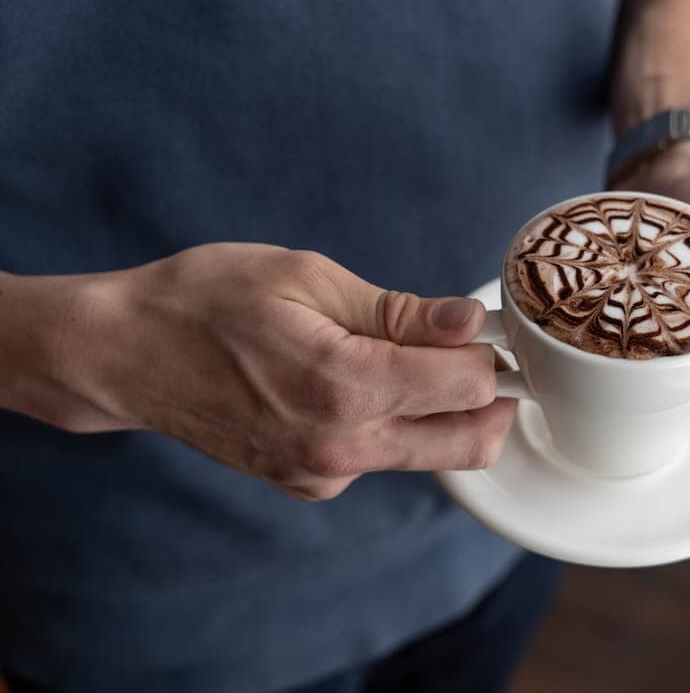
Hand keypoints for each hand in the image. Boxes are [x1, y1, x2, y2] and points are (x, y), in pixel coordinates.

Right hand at [30, 243, 512, 499]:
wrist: (123, 354)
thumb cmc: (205, 299)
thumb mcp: (306, 278)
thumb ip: (399, 311)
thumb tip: (472, 323)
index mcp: (343, 384)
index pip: (468, 387)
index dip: (492, 353)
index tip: (488, 327)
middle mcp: (340, 445)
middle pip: (468, 443)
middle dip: (491, 399)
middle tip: (479, 353)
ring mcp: (322, 474)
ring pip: (430, 456)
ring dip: (446, 414)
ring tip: (415, 359)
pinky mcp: (307, 485)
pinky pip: (381, 460)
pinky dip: (394, 426)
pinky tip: (359, 385)